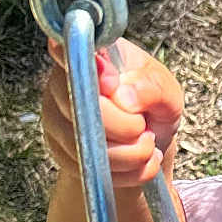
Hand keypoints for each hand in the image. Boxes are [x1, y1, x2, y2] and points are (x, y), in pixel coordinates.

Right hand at [41, 35, 183, 189]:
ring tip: (146, 145)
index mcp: (91, 55)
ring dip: (129, 153)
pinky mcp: (59, 149)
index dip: (87, 71)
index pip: (67, 49)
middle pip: (81, 107)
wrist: (147, 142)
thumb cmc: (152, 104)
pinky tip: (139, 162)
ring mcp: (56, 116)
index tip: (111, 84)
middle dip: (124, 126)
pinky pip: (89, 168)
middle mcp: (62, 81)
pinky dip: (124, 172)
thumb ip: (151, 87)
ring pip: (85, 143)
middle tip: (144, 127)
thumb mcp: (166, 91)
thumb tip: (123, 96)